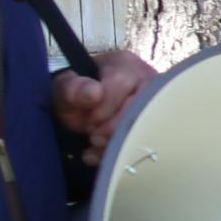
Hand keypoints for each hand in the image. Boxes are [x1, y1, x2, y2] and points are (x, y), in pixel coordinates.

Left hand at [51, 49, 159, 165]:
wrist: (83, 111)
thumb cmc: (76, 95)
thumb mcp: (65, 89)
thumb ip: (73, 88)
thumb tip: (93, 93)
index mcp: (124, 65)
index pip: (121, 82)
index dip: (104, 107)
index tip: (88, 122)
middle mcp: (147, 80)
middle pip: (142, 104)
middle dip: (115, 128)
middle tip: (93, 138)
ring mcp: (155, 102)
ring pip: (149, 123)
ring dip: (120, 142)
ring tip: (96, 147)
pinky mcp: (155, 123)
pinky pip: (150, 139)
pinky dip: (124, 153)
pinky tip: (103, 155)